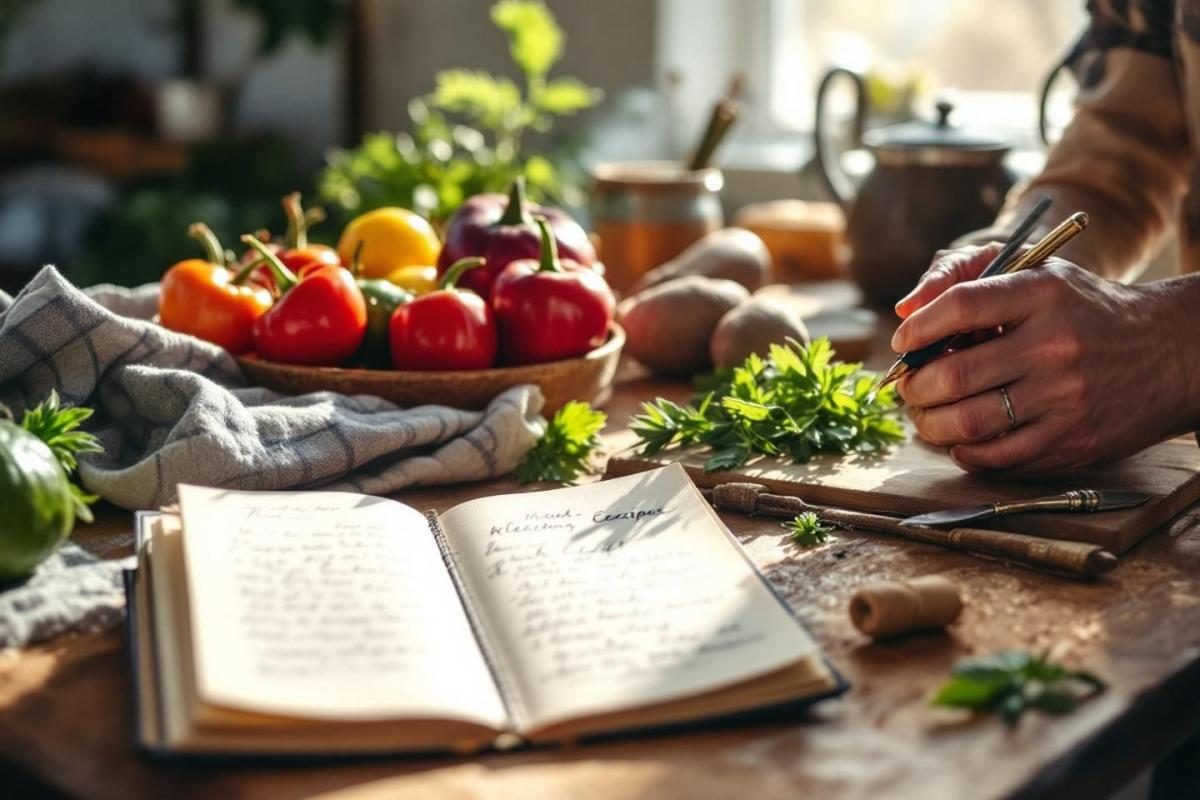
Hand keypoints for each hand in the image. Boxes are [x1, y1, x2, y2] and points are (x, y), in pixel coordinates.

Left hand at [891, 246, 1199, 473]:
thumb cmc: (1083, 309)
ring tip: (926, 414)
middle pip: (954, 375)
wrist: (1172, 352)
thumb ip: (965, 276)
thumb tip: (904, 310)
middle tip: (909, 387)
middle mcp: (1054, 345)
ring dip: (930, 424)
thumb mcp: (1037, 273)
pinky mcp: (1074, 441)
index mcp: (1043, 294)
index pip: (960, 306)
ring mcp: (1065, 398)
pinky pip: (998, 457)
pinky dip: (965, 452)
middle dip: (915, 387)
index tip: (902, 342)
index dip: (918, 329)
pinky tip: (960, 439)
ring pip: (968, 423)